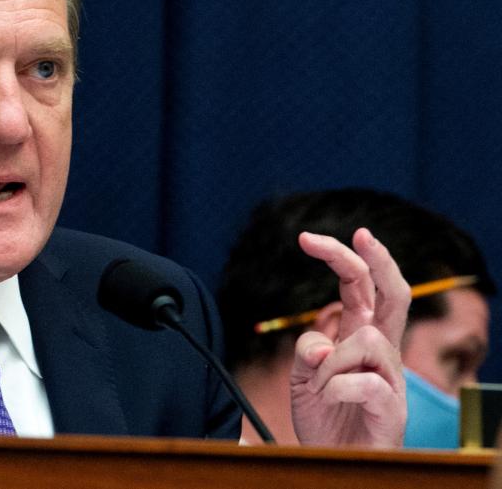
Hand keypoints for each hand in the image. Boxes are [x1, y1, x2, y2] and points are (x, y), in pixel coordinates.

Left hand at [290, 228, 409, 447]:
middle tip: (361, 234)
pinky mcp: (393, 407)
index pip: (359, 289)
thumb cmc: (323, 416)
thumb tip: (318, 344)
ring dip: (330, 361)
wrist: (334, 461)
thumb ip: (305, 351)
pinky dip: (334, 388)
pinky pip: (362, 381)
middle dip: (380, 261)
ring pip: (366, 338)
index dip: (343, 260)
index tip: (308, 238)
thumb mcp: (301, 377)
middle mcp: (380, 352)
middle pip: (395, 296)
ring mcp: (391, 379)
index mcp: (358, 338)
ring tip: (320, 389)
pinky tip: (328, 401)